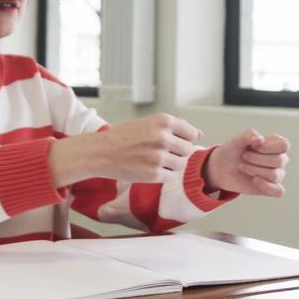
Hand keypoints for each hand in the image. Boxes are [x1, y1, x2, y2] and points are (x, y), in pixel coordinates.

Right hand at [49, 113, 202, 184]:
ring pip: (180, 164)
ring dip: (170, 165)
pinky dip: (161, 175)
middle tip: (157, 152)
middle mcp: (163, 137)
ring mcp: (159, 157)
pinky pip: (170, 176)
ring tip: (151, 160)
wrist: (100, 152)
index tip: (170, 142)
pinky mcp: (154, 174)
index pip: (191, 133)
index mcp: (163, 121)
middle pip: (187, 150)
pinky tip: (147, 169)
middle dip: (176, 153)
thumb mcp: (148, 123)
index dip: (183, 140)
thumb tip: (198, 134)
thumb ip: (173, 127)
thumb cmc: (124, 137)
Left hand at [204, 130, 289, 196]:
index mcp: (276, 144)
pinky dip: (266, 186)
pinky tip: (254, 180)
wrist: (221, 167)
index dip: (268, 147)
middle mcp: (280, 159)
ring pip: (275, 175)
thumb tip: (260, 139)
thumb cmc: (233, 150)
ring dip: (254, 170)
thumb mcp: (237, 139)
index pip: (284, 145)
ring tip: (242, 166)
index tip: (253, 146)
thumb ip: (248, 135)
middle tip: (244, 156)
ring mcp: (277, 174)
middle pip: (279, 161)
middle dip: (257, 159)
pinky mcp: (271, 188)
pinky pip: (279, 191)